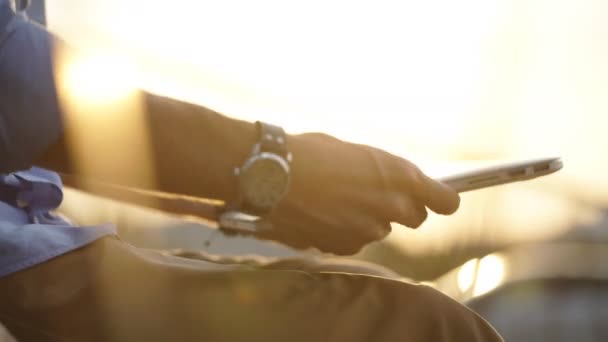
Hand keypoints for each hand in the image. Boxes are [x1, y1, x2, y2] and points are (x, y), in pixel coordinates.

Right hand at [254, 133, 460, 254]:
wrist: (271, 175)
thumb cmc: (310, 152)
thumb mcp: (355, 153)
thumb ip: (379, 172)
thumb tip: (383, 181)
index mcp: (400, 176)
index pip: (446, 201)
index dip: (441, 200)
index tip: (438, 199)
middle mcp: (391, 207)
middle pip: (414, 218)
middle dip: (398, 208)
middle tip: (372, 194)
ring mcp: (368, 231)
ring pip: (378, 228)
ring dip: (365, 219)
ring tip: (333, 200)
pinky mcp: (343, 247)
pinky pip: (352, 240)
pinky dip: (341, 231)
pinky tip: (319, 213)